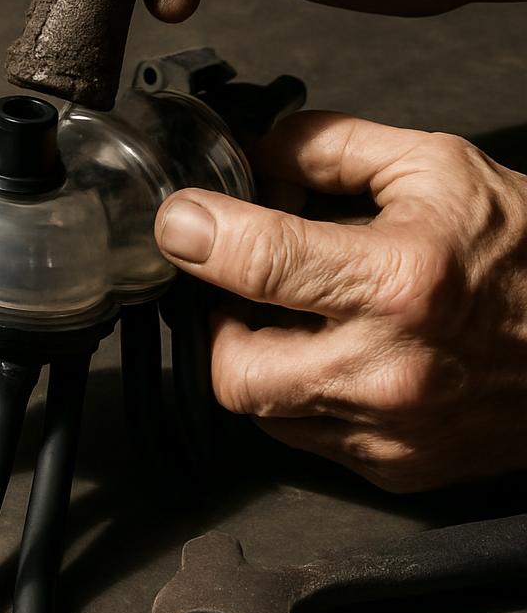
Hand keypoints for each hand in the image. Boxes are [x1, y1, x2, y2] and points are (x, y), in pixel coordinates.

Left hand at [154, 110, 526, 491]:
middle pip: (231, 365)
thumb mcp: (435, 166)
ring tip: (291, 314)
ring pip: (259, 407)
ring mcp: (391, 430)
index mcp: (402, 280)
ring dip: (252, 354)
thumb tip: (254, 154)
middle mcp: (391, 369)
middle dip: (217, 317)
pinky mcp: (395, 465)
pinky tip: (328, 352)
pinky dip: (294, 391)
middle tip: (238, 283)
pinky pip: (302, 434)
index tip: (178, 220)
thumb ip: (329, 147)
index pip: (258, 262)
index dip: (196, 232)